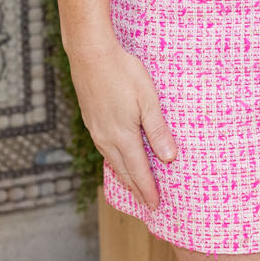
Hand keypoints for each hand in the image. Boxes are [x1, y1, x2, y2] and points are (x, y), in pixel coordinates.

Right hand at [67, 35, 176, 208]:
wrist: (90, 55)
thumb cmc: (123, 73)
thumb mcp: (149, 100)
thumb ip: (158, 131)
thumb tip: (169, 159)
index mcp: (123, 136)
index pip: (138, 171)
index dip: (148, 190)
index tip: (156, 205)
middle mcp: (106, 138)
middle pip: (124, 171)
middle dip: (136, 189)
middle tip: (146, 204)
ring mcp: (96, 130)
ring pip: (112, 161)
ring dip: (124, 177)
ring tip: (134, 187)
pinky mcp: (91, 120)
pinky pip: (104, 150)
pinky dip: (114, 161)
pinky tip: (117, 159)